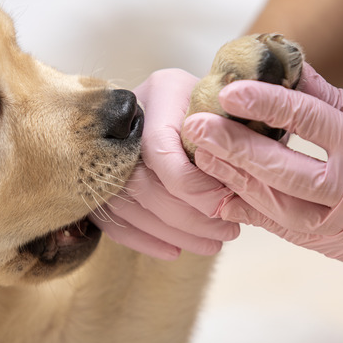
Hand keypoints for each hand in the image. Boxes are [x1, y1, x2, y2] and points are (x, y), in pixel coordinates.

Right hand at [92, 69, 239, 259]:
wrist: (204, 99)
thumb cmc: (229, 106)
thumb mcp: (238, 108)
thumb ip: (238, 135)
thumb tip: (243, 181)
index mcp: (162, 90)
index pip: (159, 147)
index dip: (191, 184)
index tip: (224, 203)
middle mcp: (127, 116)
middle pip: (141, 180)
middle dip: (186, 216)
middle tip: (226, 233)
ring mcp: (106, 145)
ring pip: (126, 203)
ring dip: (170, 232)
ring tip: (212, 245)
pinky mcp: (99, 175)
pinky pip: (111, 216)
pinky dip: (143, 238)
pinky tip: (174, 251)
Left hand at [182, 64, 342, 265]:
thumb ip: (327, 96)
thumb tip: (279, 64)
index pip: (313, 123)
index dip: (268, 104)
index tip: (229, 89)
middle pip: (286, 175)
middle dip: (235, 150)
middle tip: (195, 128)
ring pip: (281, 211)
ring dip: (237, 183)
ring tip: (201, 158)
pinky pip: (291, 233)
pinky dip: (256, 213)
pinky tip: (224, 195)